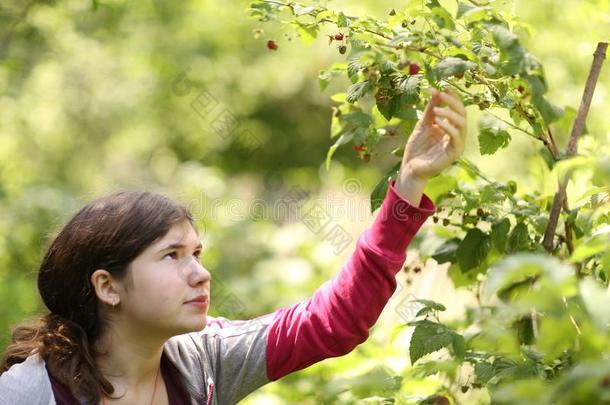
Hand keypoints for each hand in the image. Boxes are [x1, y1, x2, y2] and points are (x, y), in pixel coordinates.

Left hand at [394, 87, 466, 205]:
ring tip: (436, 109)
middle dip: (453, 102)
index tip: (444, 86)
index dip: (453, 97)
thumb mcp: (423, 124)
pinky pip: (455, 137)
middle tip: (442, 93)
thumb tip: (435, 90)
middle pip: (462, 114)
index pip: (457, 108)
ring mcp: (457, 144)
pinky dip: (448, 127)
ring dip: (450, 113)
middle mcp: (457, 134)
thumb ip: (430, 109)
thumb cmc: (417, 147)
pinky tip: (437, 121)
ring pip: (461, 124)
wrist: (411, 167)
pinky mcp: (454, 153)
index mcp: (451, 127)